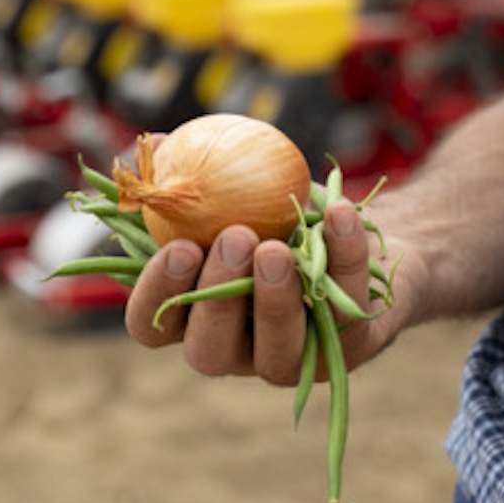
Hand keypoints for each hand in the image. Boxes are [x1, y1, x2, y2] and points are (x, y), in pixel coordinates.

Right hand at [124, 198, 403, 384]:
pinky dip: (344, 257)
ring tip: (276, 246)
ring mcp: (294, 357)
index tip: (178, 246)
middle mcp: (238, 349)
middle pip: (209, 351)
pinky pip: (346, 311)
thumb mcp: (231, 187)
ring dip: (274, 299)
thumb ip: (189, 173)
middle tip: (234, 238)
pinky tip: (340, 212)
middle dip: (217, 297)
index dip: (157, 294)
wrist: (351, 226)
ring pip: (278, 352)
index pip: (152, 323)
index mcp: (194, 314)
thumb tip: (154, 144)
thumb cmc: (273, 210)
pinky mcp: (349, 348)